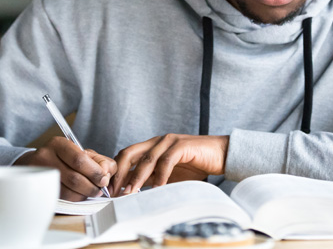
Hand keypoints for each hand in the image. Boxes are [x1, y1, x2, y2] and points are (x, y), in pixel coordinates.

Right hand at [14, 136, 116, 200]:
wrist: (36, 164)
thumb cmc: (65, 158)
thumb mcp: (82, 152)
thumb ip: (100, 160)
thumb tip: (107, 172)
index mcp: (58, 144)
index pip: (79, 160)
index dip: (95, 172)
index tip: (104, 179)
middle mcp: (46, 157)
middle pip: (74, 178)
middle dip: (91, 186)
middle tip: (100, 189)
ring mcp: (41, 175)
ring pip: (68, 191)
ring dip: (84, 195)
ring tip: (91, 192)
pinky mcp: (40, 189)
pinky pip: (61, 199)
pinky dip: (75, 199)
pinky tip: (79, 194)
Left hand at [111, 134, 228, 196]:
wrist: (222, 155)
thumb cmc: (196, 165)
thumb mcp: (168, 174)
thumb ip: (151, 178)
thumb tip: (131, 189)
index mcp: (152, 146)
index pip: (126, 155)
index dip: (116, 171)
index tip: (110, 189)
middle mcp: (158, 141)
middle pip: (130, 153)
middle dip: (120, 173)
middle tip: (115, 191)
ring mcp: (170, 141)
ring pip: (146, 159)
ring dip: (137, 177)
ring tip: (131, 192)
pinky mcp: (182, 146)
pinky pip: (166, 161)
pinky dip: (160, 176)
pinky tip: (157, 188)